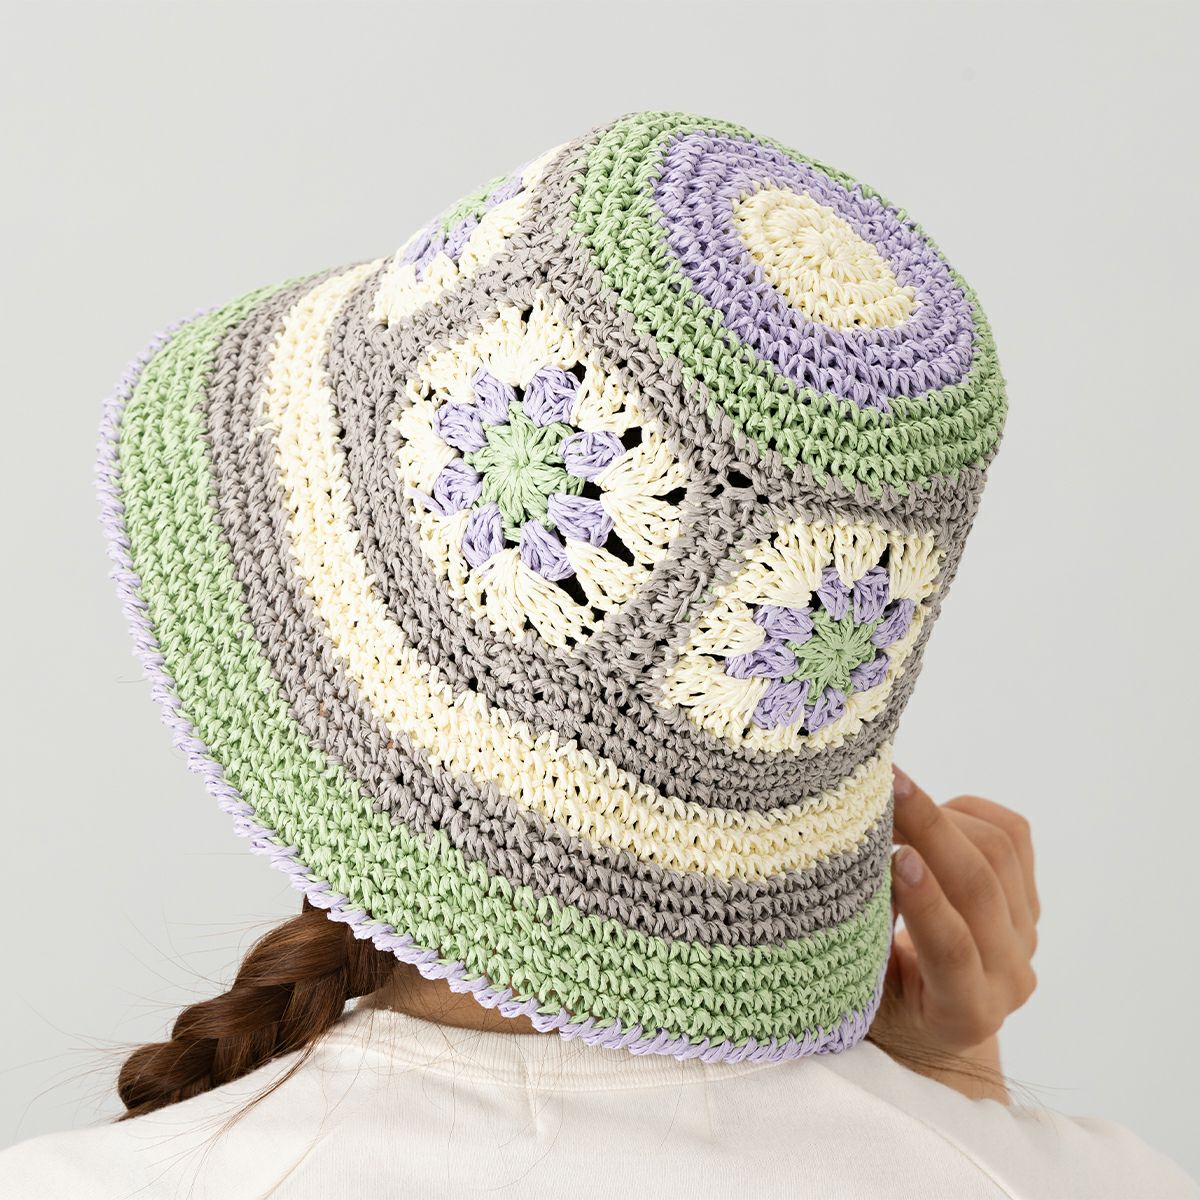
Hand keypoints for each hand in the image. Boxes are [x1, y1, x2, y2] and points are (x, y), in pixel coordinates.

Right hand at [871, 765, 1039, 1100]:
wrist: (931, 1020)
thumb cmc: (880, 1003)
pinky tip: (931, 813)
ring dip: (942, 815)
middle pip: (979, 888)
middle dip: (931, 828)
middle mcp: (1007, 978)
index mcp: (964, 1013)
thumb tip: (857, 864)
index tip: (896, 856)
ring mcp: (1025, 937)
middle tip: (885, 788)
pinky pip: (1014, 837)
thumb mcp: (862, 989)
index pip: (954, 952)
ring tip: (894, 800)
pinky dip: (968, 811)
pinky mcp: (1029, 901)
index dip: (926, 902)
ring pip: (999, 854)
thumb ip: (864, 939)